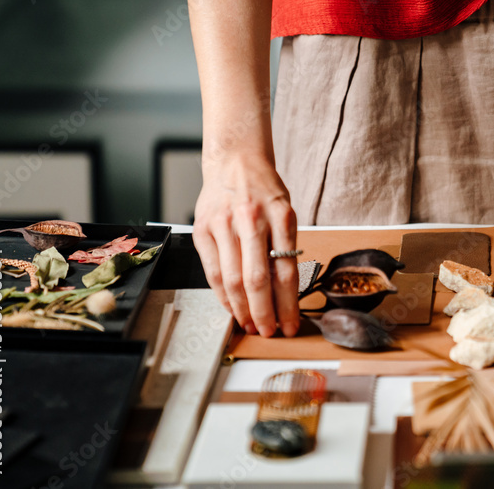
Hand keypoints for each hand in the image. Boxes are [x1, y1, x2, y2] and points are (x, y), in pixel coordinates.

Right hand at [192, 153, 299, 337]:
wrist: (235, 161)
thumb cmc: (264, 191)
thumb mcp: (285, 212)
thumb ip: (284, 247)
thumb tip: (284, 294)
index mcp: (280, 215)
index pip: (286, 271)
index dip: (288, 304)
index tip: (291, 325)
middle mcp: (250, 219)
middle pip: (257, 279)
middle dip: (264, 313)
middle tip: (270, 332)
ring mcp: (223, 224)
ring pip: (231, 280)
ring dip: (242, 309)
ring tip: (252, 325)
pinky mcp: (202, 230)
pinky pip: (211, 272)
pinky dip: (222, 295)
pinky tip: (232, 308)